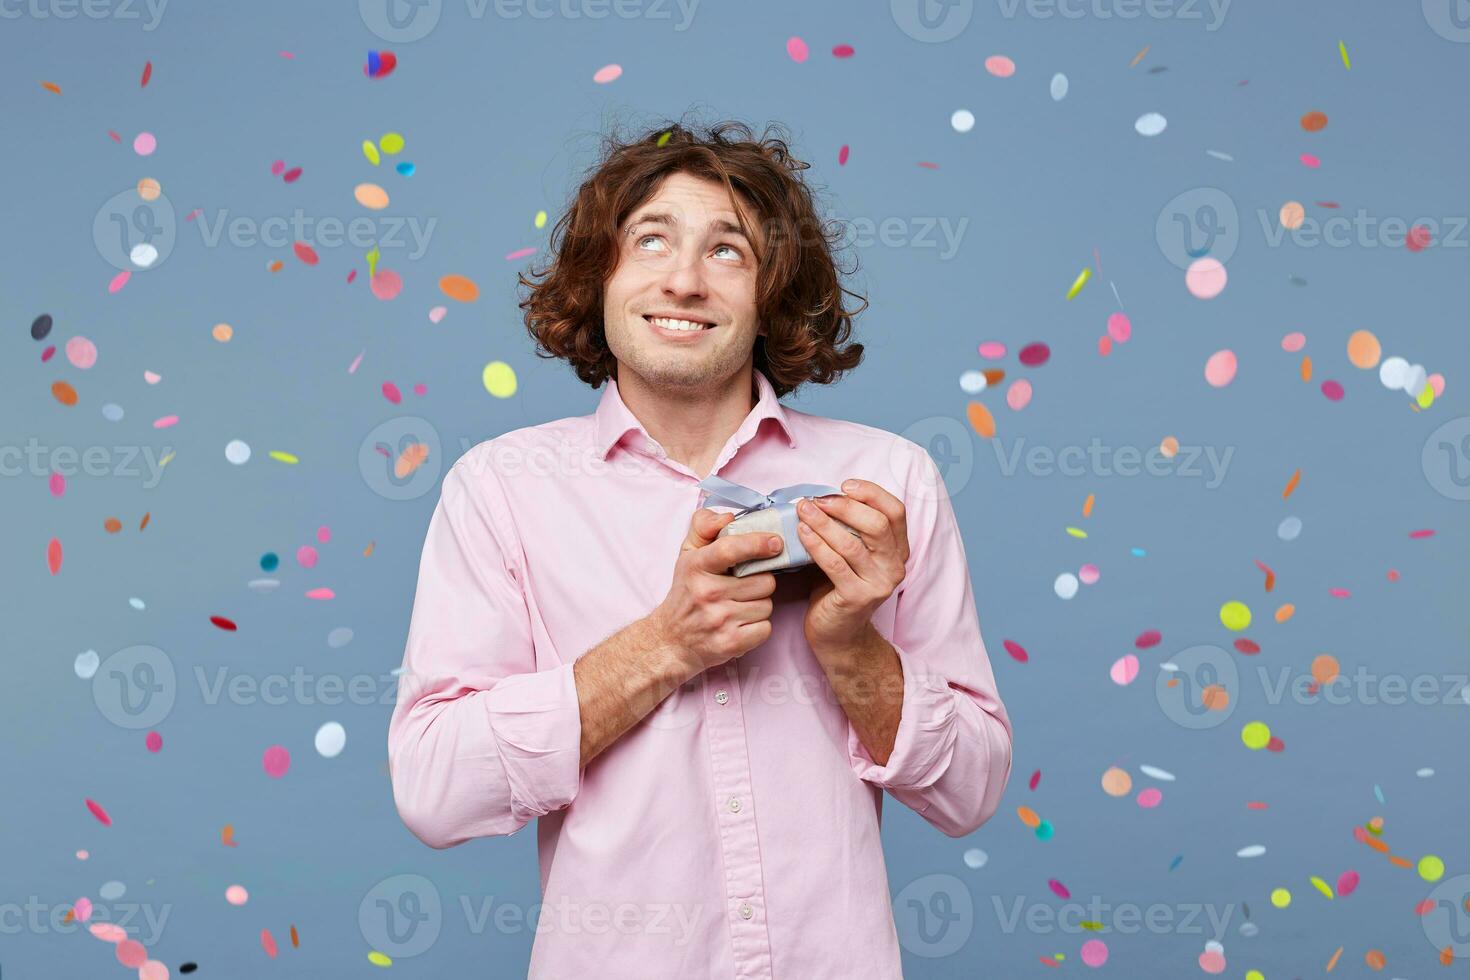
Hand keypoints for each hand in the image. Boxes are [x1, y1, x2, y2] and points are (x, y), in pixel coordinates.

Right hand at [649, 508, 782, 677]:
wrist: (671, 641)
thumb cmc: (686, 593)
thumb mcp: (688, 555)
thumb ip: (704, 527)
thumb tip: (728, 517)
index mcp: (696, 566)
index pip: (731, 549)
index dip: (758, 543)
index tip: (776, 543)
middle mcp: (707, 593)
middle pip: (763, 581)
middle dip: (760, 582)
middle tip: (742, 587)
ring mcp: (719, 620)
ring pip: (767, 605)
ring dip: (758, 605)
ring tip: (738, 606)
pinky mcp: (730, 643)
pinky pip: (765, 628)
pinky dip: (758, 627)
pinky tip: (741, 624)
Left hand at [795, 479, 908, 652]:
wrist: (838, 634)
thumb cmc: (839, 587)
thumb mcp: (852, 553)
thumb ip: (850, 528)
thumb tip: (823, 495)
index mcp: (898, 550)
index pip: (895, 511)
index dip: (872, 493)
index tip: (844, 485)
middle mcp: (895, 566)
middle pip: (877, 524)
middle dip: (844, 506)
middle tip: (817, 499)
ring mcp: (879, 583)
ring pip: (853, 543)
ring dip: (824, 523)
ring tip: (803, 510)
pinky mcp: (858, 598)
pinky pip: (835, 564)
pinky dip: (816, 545)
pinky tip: (801, 532)